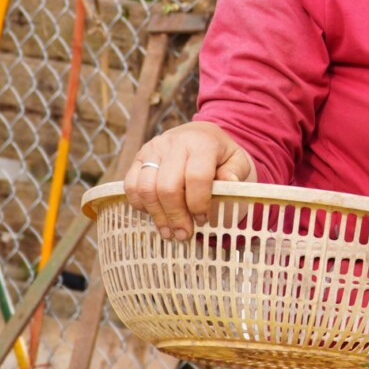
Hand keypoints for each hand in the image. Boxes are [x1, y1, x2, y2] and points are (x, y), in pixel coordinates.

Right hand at [124, 121, 254, 240]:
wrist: (200, 135)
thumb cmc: (220, 154)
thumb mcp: (238, 161)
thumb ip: (235, 173)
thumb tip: (229, 183)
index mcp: (202, 143)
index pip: (197, 177)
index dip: (199, 203)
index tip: (203, 219)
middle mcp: (174, 143)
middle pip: (167, 187)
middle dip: (176, 216)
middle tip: (184, 234)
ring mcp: (153, 149)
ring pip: (146, 189)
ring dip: (157, 216)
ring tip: (169, 232)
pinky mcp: (138, 157)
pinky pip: (131, 186)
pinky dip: (141, 205)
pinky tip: (156, 215)